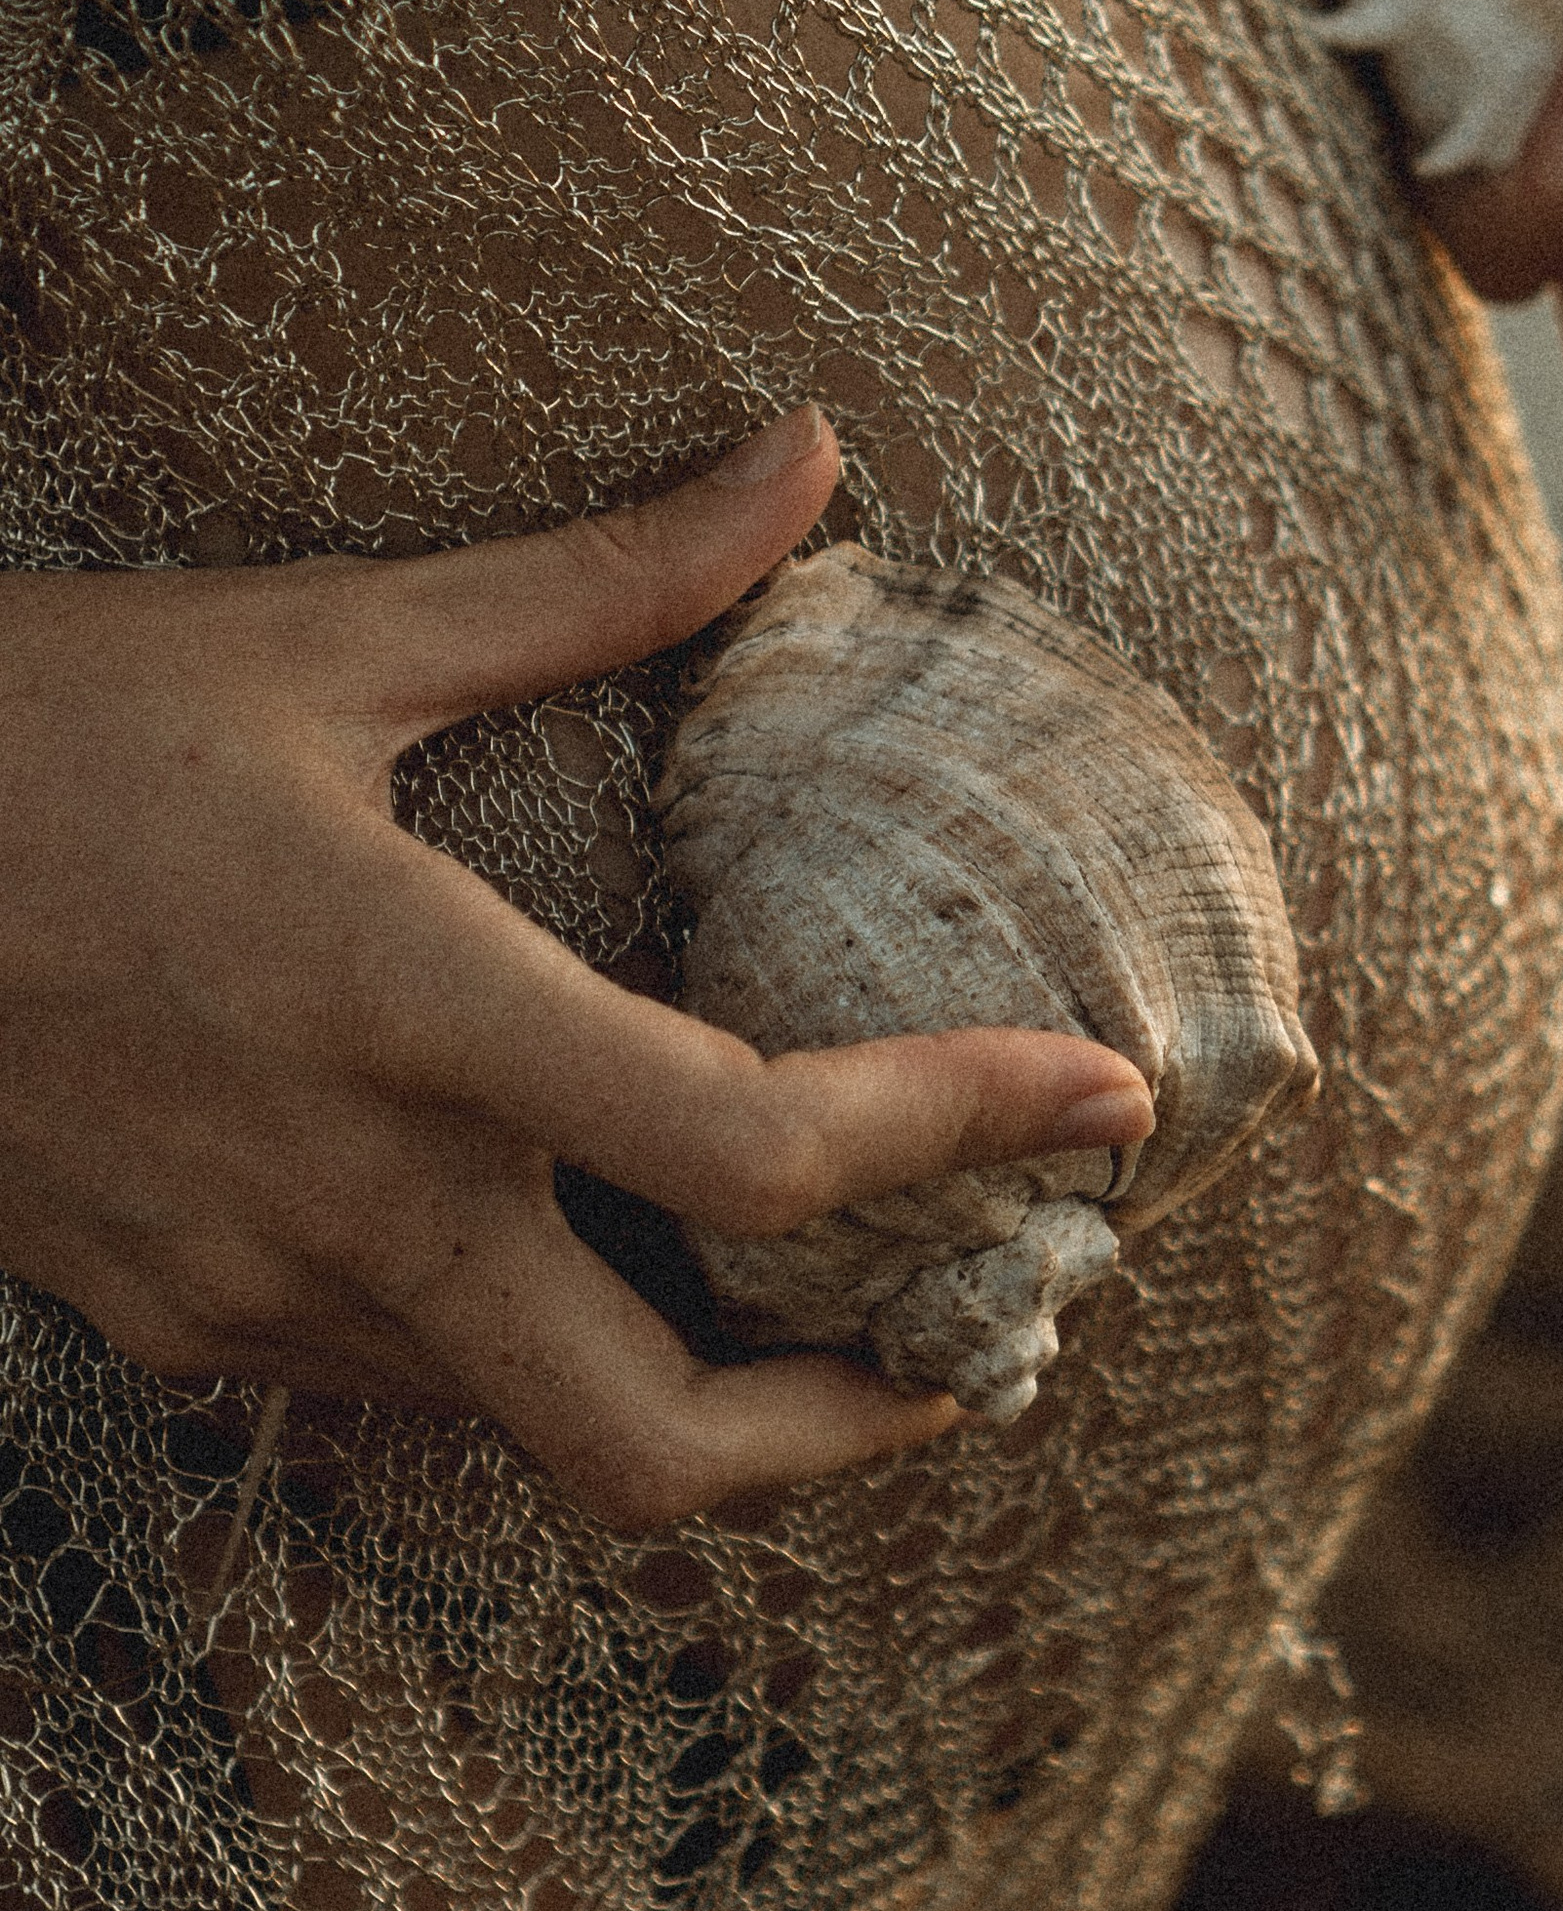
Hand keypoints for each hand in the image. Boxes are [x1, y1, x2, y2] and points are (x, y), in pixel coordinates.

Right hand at [0, 408, 1152, 1526]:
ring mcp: (246, 1297)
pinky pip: (405, 1381)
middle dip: (852, 1437)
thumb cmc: (27, 726)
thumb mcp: (321, 636)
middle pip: (660, 1451)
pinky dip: (532, 1338)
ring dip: (693, 1378)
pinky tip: (571, 1230)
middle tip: (969, 1347)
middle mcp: (345, 1202)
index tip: (1107, 1106)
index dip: (961, 1135)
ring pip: (533, 1426)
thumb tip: (810, 459)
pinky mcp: (172, 1326)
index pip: (751, 1145)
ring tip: (813, 1280)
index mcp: (407, 1010)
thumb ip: (598, 581)